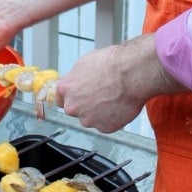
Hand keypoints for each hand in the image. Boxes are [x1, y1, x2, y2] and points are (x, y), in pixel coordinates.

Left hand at [55, 33, 185, 132]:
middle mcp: (73, 107)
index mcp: (65, 89)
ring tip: (112, 98)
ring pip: (90, 118)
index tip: (78, 95)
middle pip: (75, 109)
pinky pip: (105, 124)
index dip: (71, 96)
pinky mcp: (104, 128)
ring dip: (98, 112)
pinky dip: (111, 118)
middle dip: (85, 104)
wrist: (132, 74)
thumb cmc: (111, 65)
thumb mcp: (84, 63)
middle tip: (99, 94)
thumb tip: (75, 82)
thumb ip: (75, 78)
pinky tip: (118, 105)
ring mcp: (88, 119)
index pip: (60, 99)